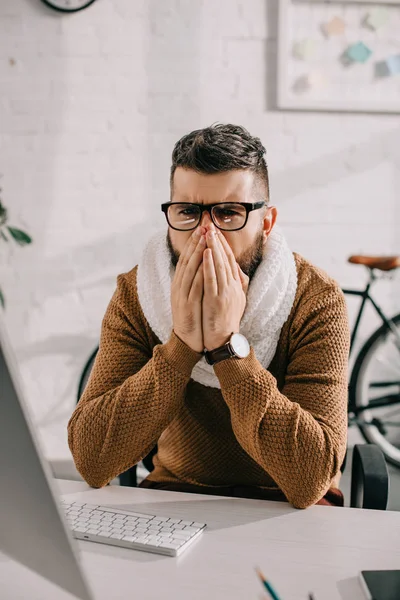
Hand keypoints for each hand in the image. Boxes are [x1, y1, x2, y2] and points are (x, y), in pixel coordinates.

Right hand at [171, 227, 205, 352]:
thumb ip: (197, 280)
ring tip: (205, 238)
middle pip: (187, 259)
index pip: (187, 257)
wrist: (187, 340)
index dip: (194, 242)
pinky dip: (199, 272)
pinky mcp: (187, 304)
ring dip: (197, 252)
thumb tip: (203, 264)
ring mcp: (181, 295)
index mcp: (181, 283)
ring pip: (189, 269)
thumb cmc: (194, 317)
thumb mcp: (194, 295)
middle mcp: (179, 285)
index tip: (203, 228)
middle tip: (203, 225)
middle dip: (196, 241)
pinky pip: (194, 285)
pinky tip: (205, 262)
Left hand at [202, 230, 248, 350]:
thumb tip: (237, 269)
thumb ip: (238, 284)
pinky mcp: (217, 301)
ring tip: (208, 234)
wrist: (225, 341)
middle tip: (210, 226)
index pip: (230, 260)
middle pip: (225, 259)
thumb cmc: (227, 321)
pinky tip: (205, 253)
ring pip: (219, 266)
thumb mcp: (237, 300)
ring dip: (213, 248)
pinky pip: (212, 280)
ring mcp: (226, 293)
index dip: (223, 245)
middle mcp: (234, 287)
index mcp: (237, 286)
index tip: (216, 232)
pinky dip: (209, 265)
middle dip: (218, 241)